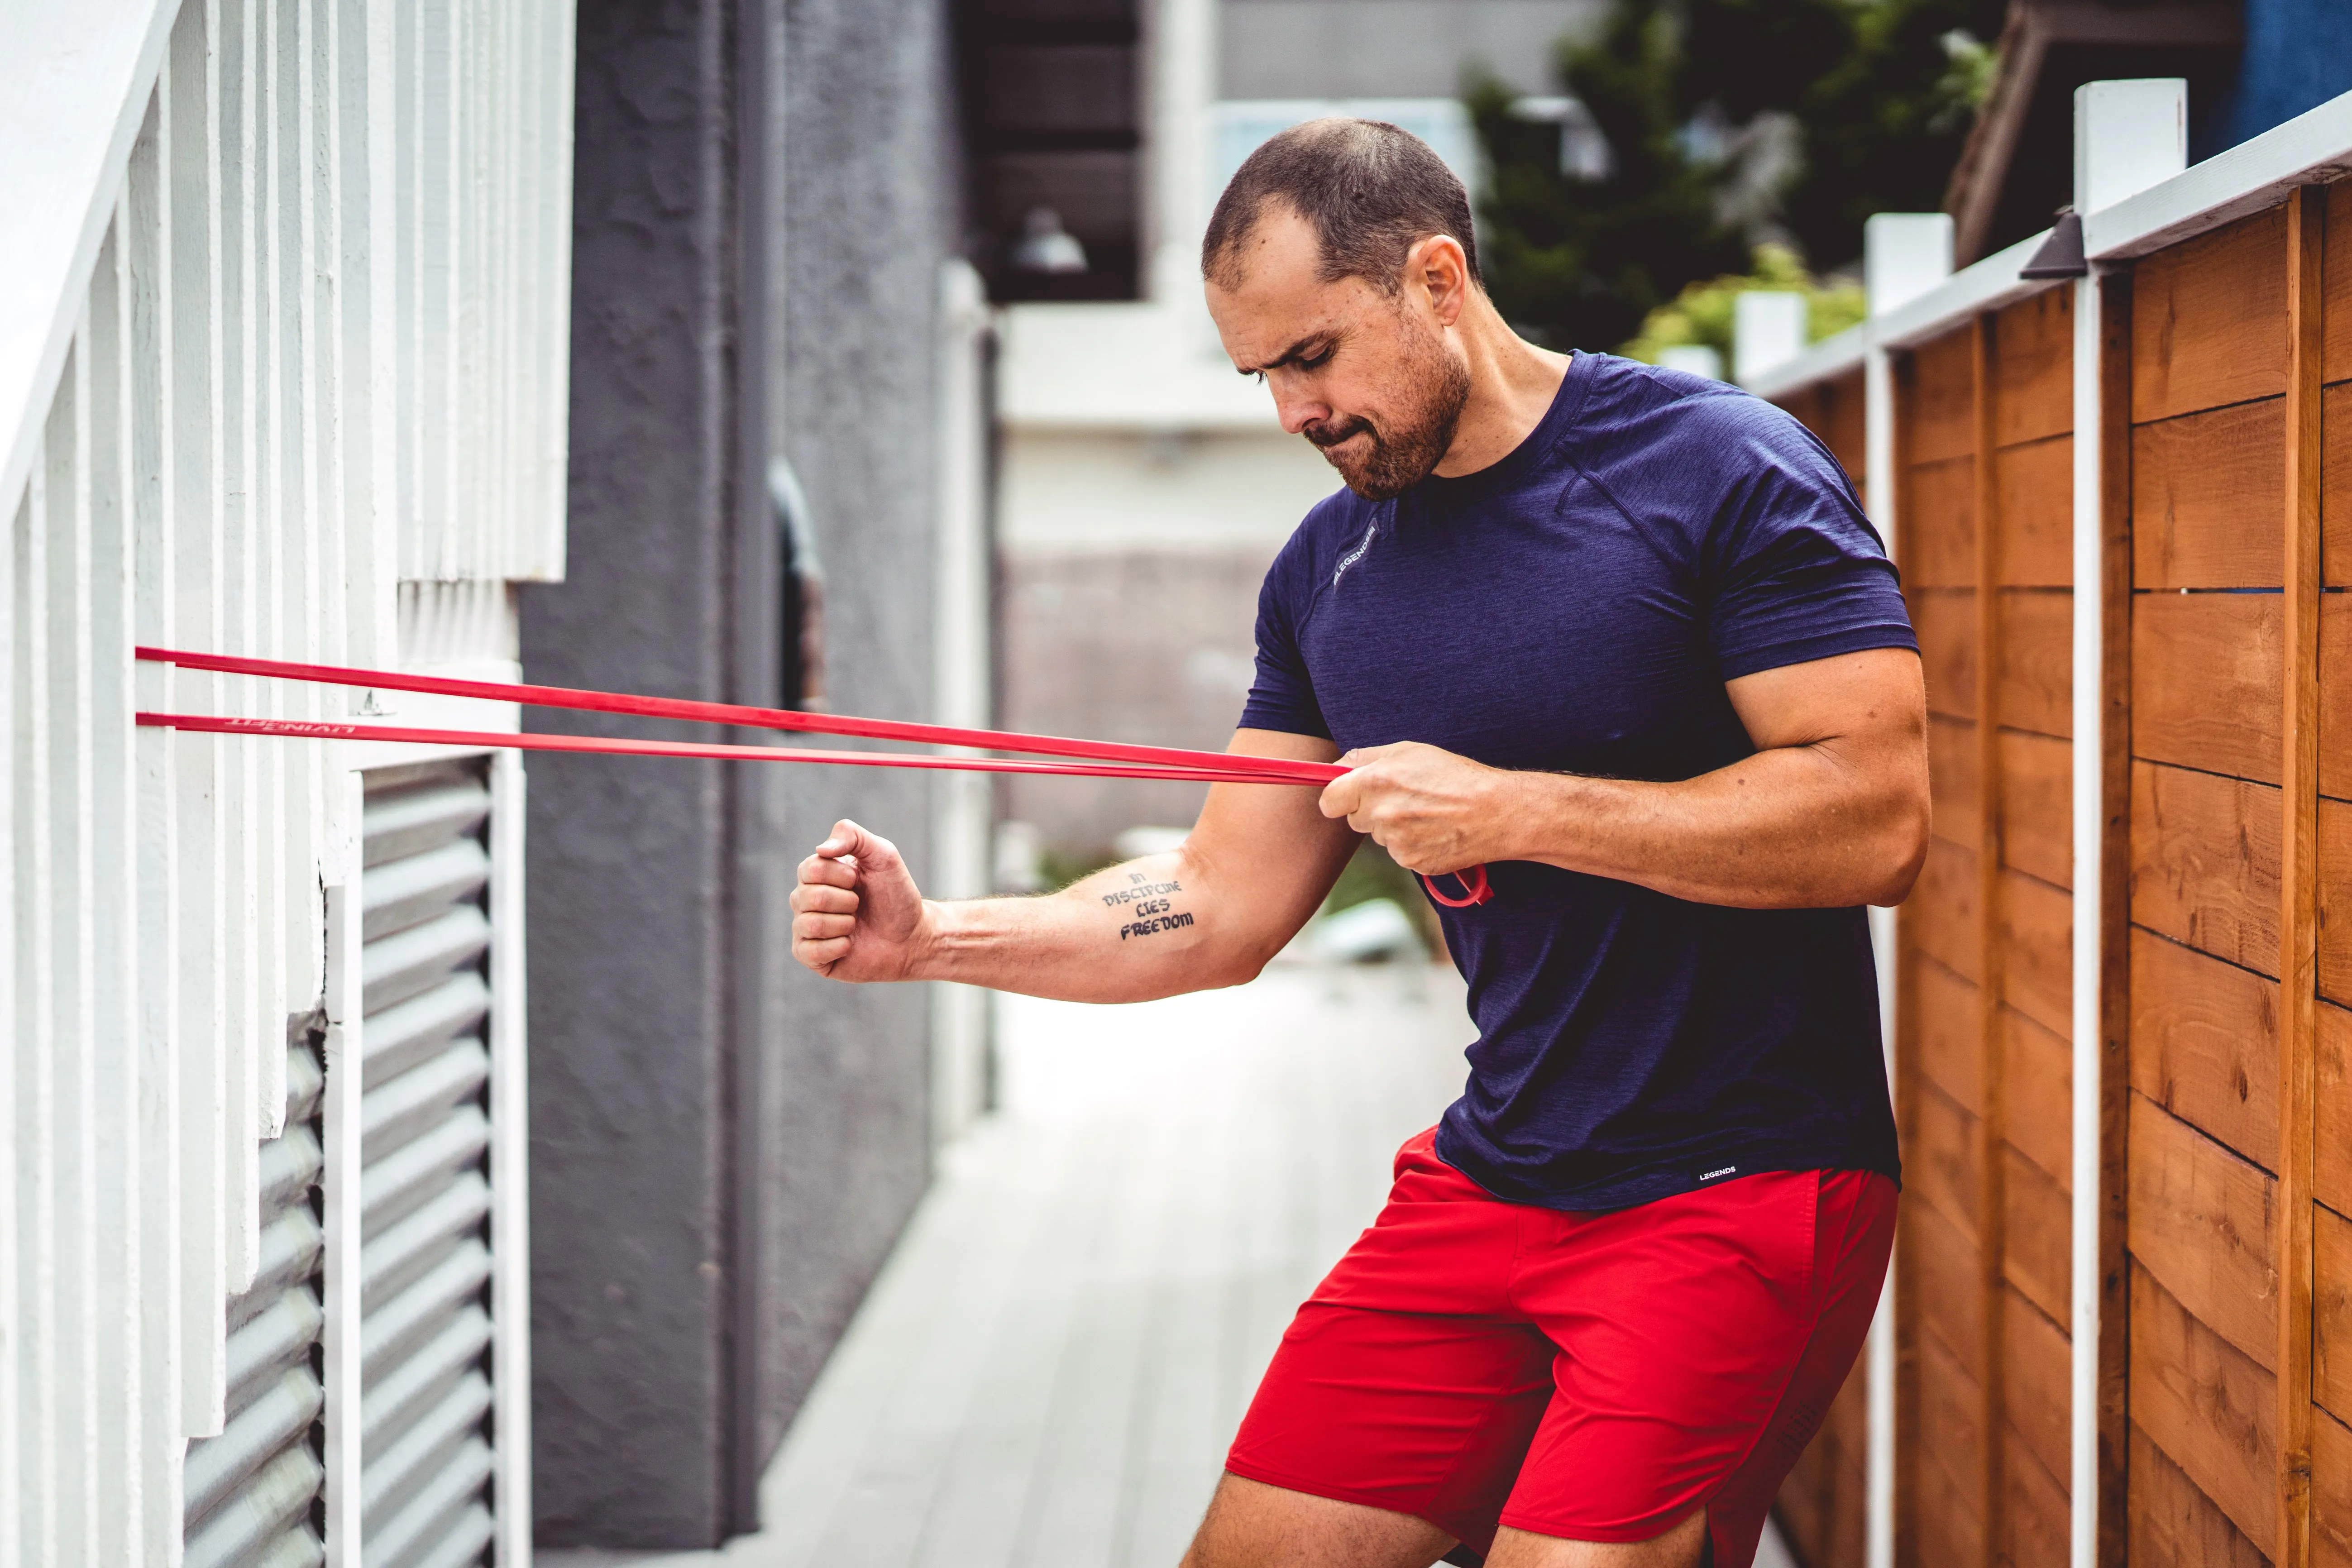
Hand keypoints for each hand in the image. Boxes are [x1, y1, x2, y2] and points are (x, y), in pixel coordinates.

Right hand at [790, 819, 929, 980]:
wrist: (912, 934)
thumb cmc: (896, 893)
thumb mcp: (883, 854)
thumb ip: (852, 836)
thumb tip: (821, 849)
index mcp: (815, 874)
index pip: (811, 870)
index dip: (842, 877)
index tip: (859, 881)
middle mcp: (805, 899)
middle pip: (808, 897)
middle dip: (846, 902)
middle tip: (860, 906)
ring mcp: (805, 928)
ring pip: (810, 925)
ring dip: (844, 925)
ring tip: (856, 925)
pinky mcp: (810, 956)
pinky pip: (809, 952)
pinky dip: (837, 947)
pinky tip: (850, 945)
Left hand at [1317, 741, 1506, 874]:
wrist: (1495, 812)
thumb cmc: (1454, 776)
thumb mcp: (1410, 751)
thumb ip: (1367, 757)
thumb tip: (1337, 766)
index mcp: (1375, 783)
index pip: (1329, 801)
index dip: (1336, 798)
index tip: (1345, 797)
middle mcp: (1381, 815)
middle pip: (1355, 820)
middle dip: (1371, 810)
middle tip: (1404, 798)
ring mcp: (1395, 843)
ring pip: (1379, 837)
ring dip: (1394, 828)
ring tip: (1427, 813)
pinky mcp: (1411, 862)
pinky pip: (1400, 853)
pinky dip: (1412, 844)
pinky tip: (1435, 830)